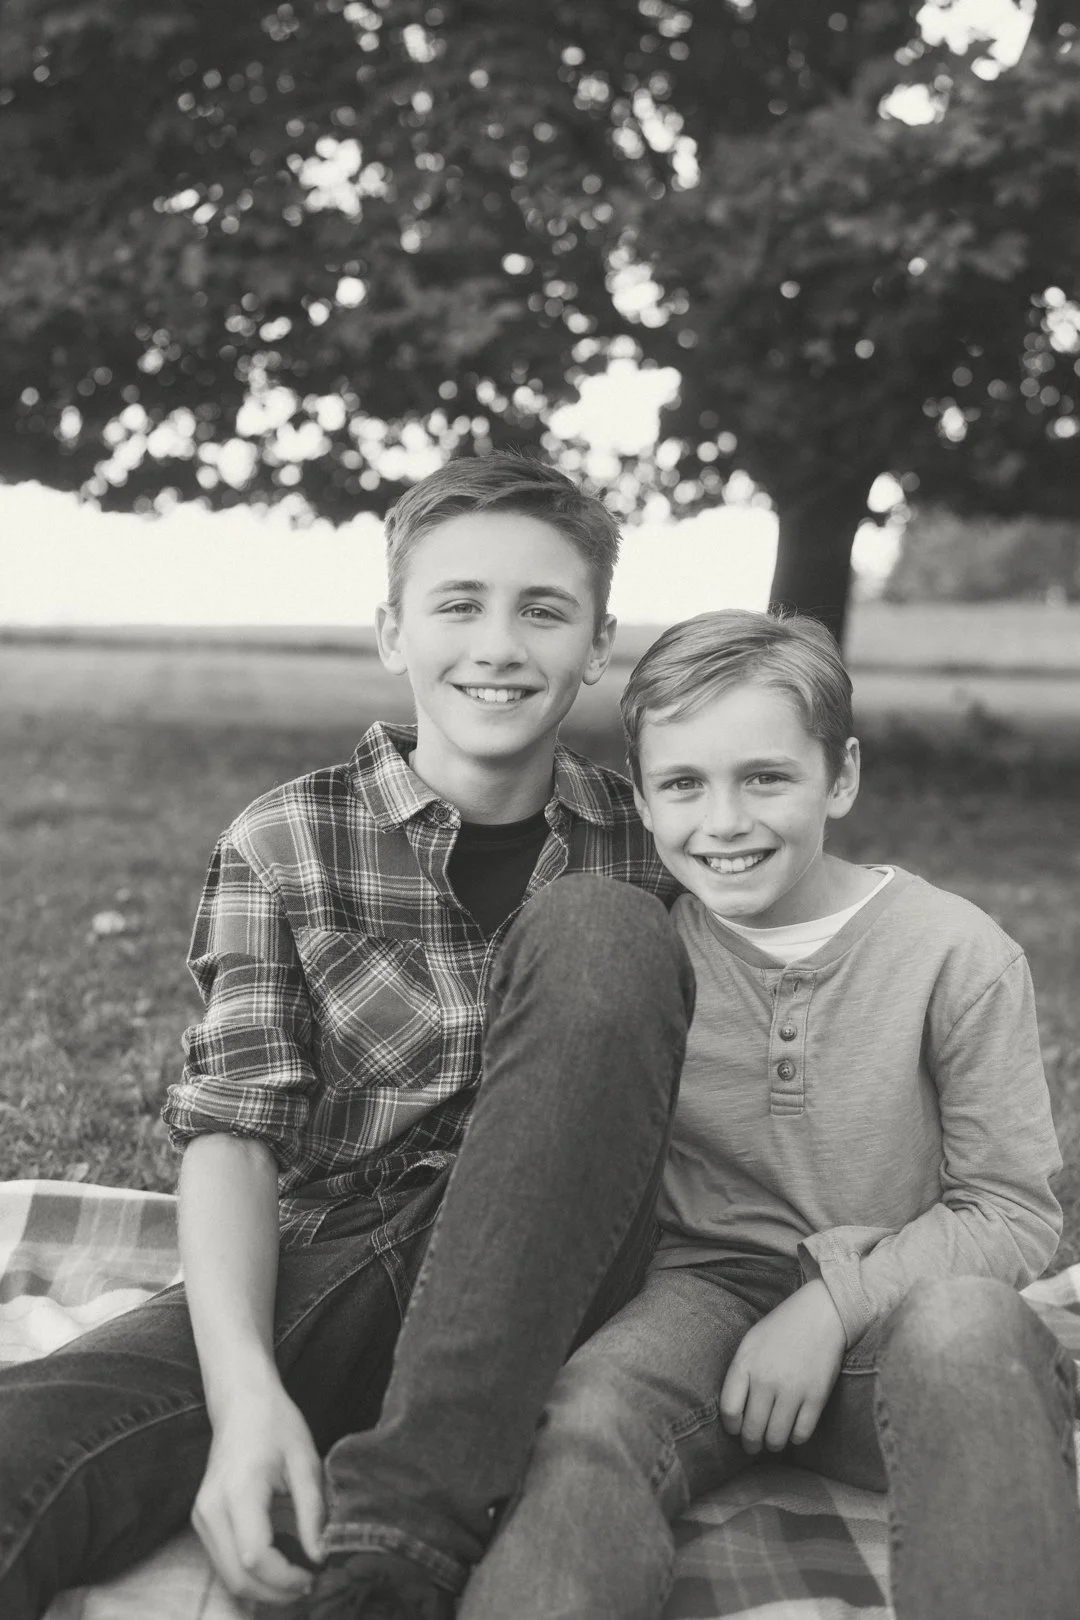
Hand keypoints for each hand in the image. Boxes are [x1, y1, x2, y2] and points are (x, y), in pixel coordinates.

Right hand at [192, 1378, 324, 1604]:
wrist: (242, 1403)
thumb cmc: (276, 1426)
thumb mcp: (305, 1462)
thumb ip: (313, 1512)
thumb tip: (320, 1558)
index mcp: (238, 1491)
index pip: (255, 1557)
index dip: (285, 1578)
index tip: (314, 1576)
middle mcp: (211, 1509)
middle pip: (236, 1577)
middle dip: (274, 1594)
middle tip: (308, 1585)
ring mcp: (202, 1517)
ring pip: (227, 1576)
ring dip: (261, 1589)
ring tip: (296, 1576)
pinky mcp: (202, 1520)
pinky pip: (223, 1562)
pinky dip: (249, 1574)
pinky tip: (277, 1564)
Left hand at [719, 1279, 845, 1455]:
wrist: (821, 1313)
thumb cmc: (781, 1328)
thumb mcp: (751, 1343)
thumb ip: (740, 1374)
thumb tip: (735, 1413)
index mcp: (746, 1363)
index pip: (729, 1410)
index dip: (731, 1426)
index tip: (736, 1429)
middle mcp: (766, 1379)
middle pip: (752, 1430)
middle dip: (751, 1443)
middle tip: (753, 1445)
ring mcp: (792, 1389)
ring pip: (776, 1438)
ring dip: (773, 1445)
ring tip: (773, 1441)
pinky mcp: (817, 1397)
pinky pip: (801, 1434)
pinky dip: (796, 1438)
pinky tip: (793, 1431)